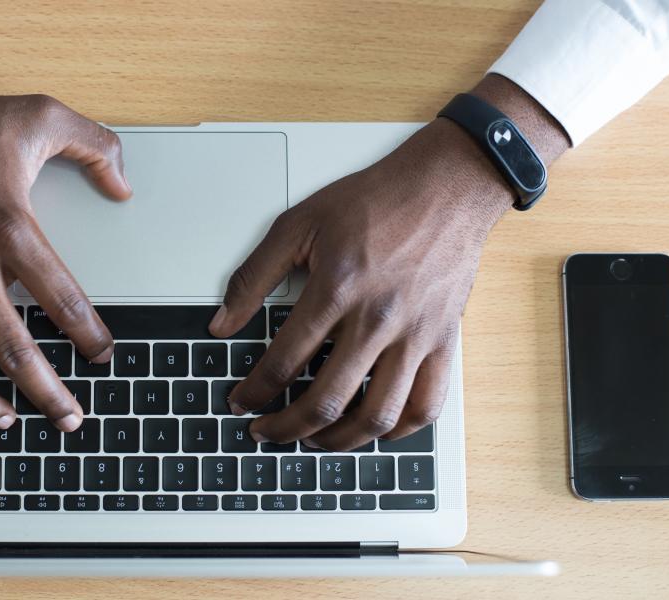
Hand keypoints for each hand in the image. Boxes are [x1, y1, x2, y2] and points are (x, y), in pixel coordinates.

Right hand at [0, 26, 130, 436]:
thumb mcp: (41, 116)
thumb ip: (95, 146)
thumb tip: (125, 186)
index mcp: (11, 231)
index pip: (62, 300)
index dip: (89, 335)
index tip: (103, 356)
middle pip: (13, 350)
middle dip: (48, 393)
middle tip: (71, 418)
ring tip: (7, 422)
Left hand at [209, 75, 567, 448]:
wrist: (447, 186)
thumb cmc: (375, 201)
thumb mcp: (298, 223)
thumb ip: (253, 276)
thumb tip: (221, 322)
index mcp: (336, 289)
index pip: (283, 362)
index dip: (254, 392)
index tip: (241, 402)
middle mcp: (377, 319)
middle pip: (325, 400)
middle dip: (285, 428)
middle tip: (266, 432)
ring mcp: (415, 335)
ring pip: (377, 415)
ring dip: (338, 441)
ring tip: (314, 440)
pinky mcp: (444, 341)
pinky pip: (426, 405)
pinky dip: (398, 430)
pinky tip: (374, 429)